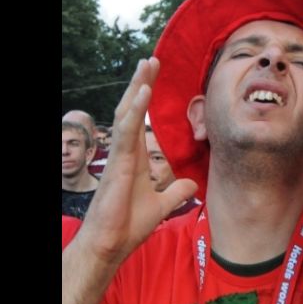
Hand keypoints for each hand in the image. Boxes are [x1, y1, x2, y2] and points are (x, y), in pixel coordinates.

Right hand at [75, 58, 197, 267]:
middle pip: (132, 108)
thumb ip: (176, 192)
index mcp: (133, 157)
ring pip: (127, 112)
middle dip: (142, 82)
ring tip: (147, 64)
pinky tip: (144, 92)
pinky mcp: (117, 163)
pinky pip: (127, 131)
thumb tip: (191, 185)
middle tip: (152, 59)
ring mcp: (119, 155)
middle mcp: (124, 151)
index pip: (141, 119)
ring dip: (138, 87)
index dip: (147, 97)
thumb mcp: (162, 205)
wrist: (111, 244)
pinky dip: (136, 110)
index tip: (155, 75)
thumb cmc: (128, 225)